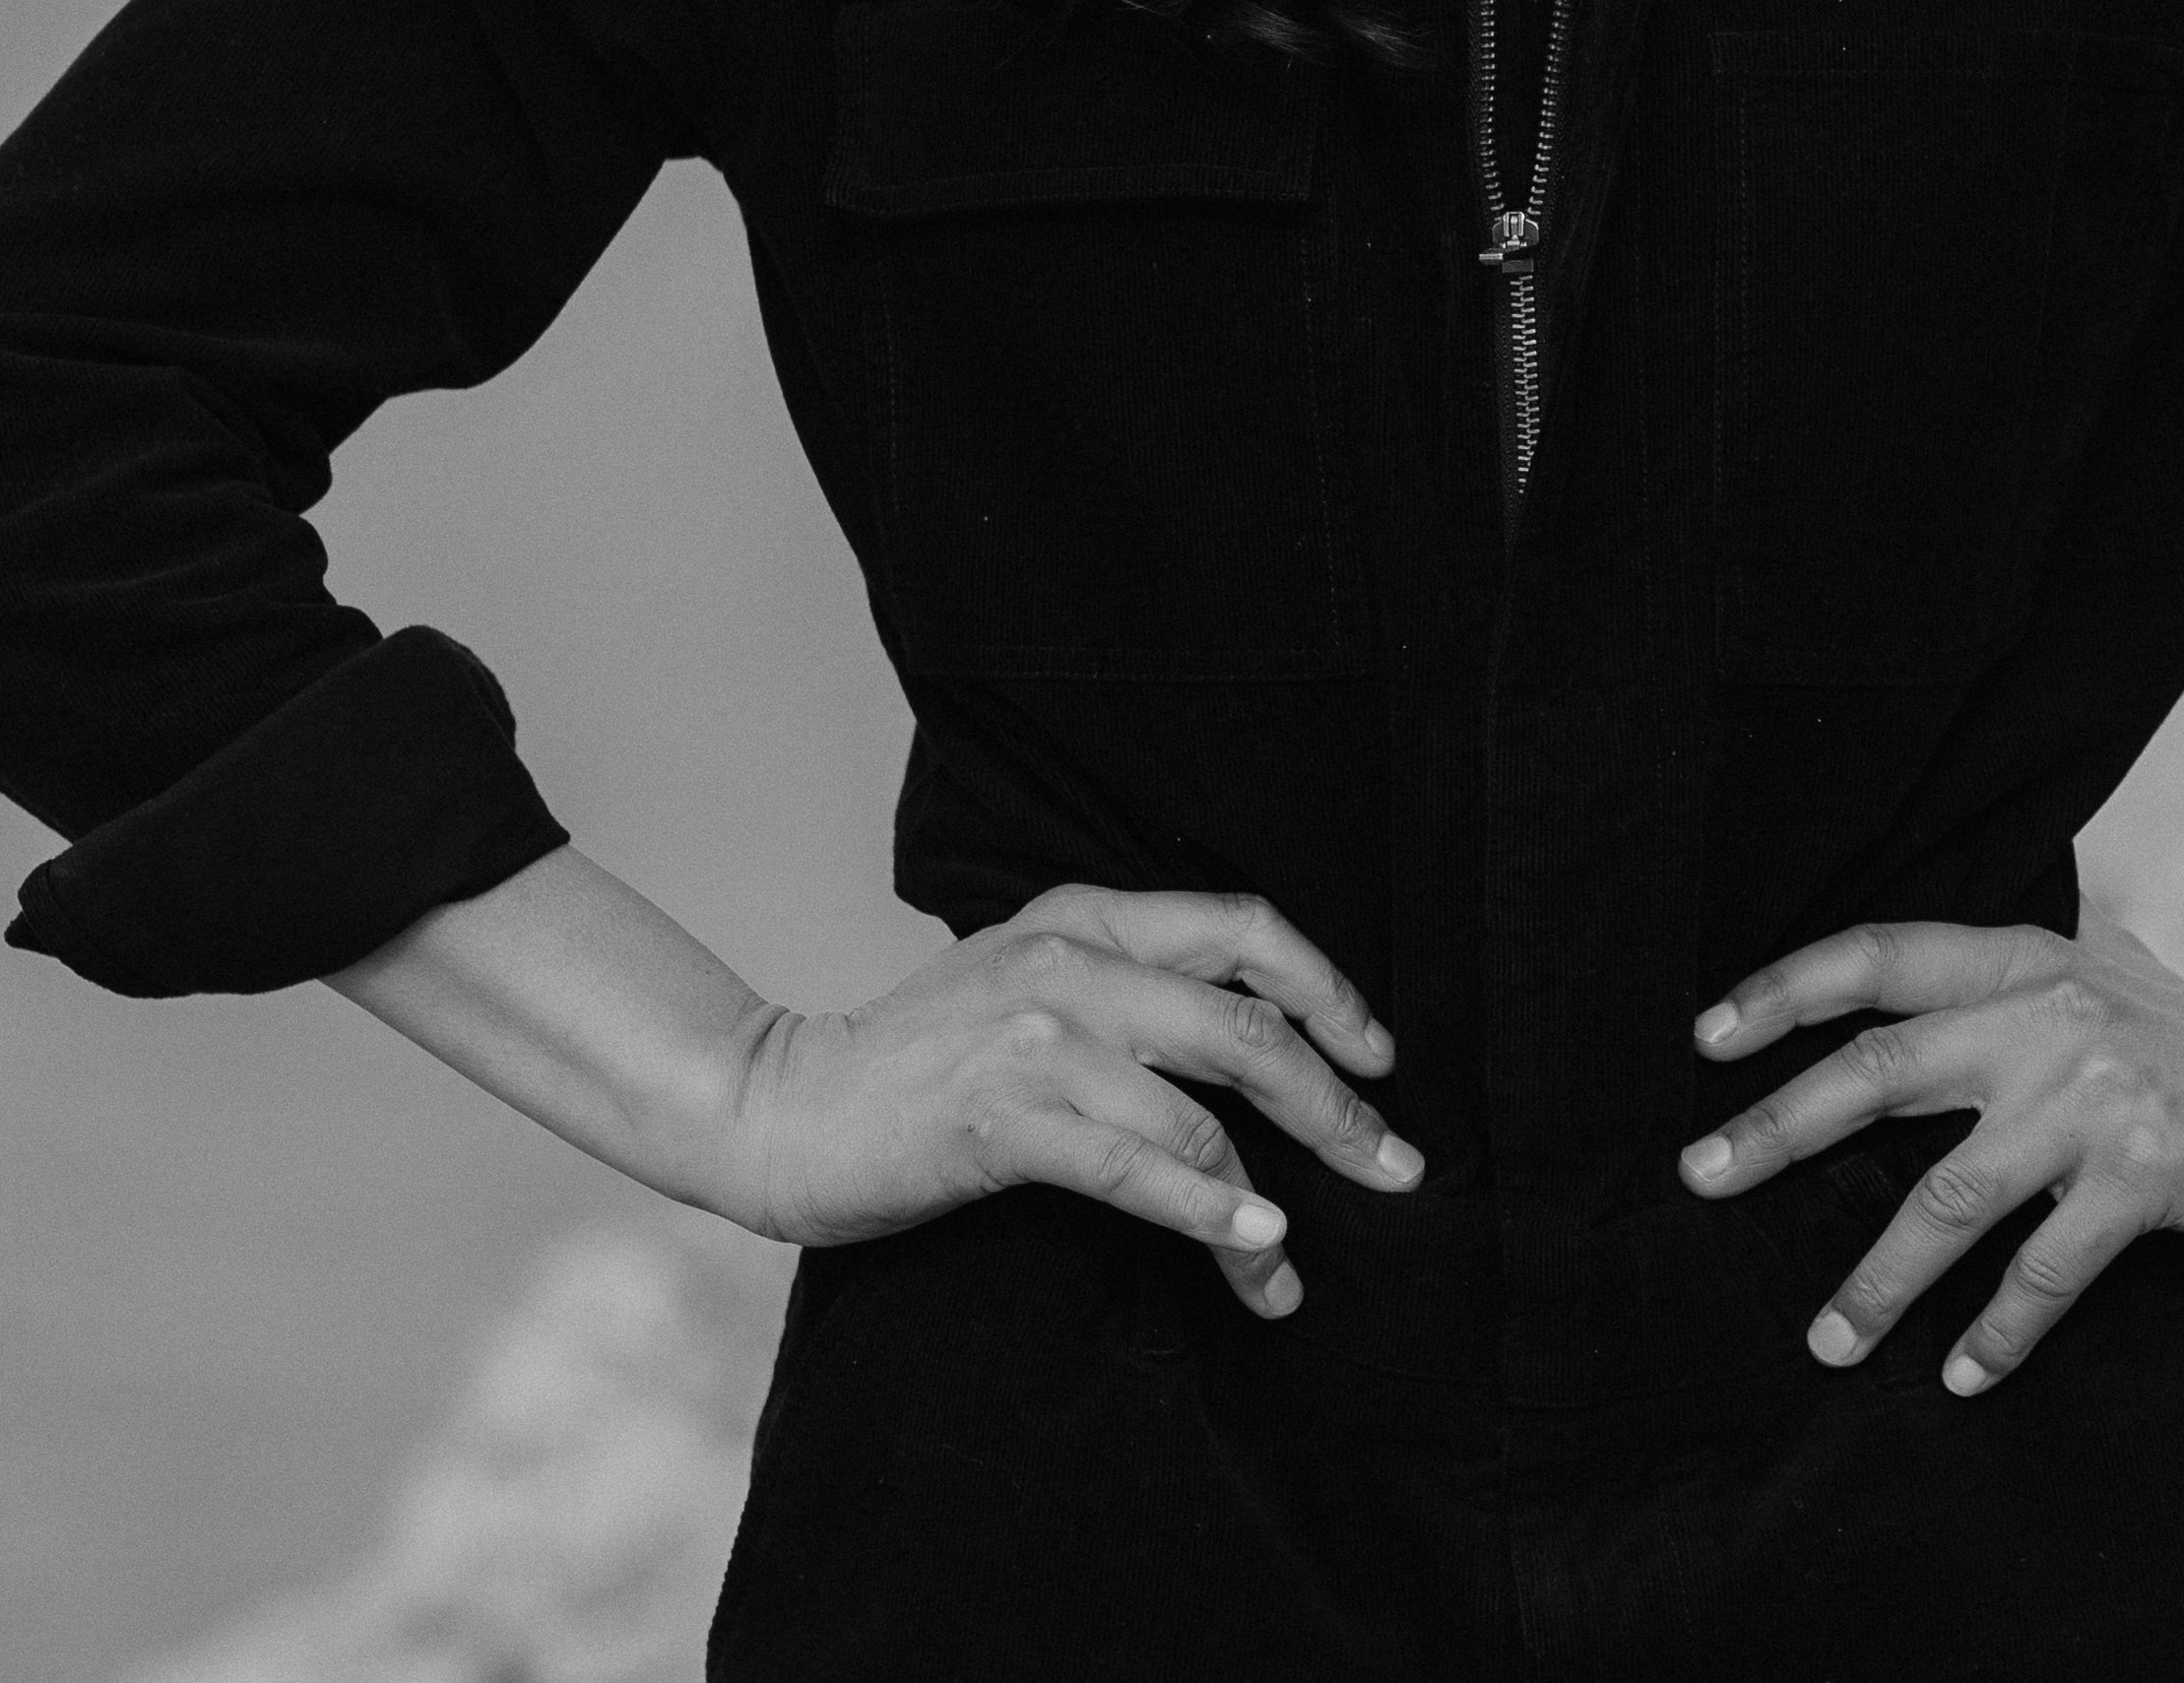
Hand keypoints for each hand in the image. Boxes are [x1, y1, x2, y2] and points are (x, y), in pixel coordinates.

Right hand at [727, 881, 1419, 1318]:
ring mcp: (1038, 1035)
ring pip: (1201, 1113)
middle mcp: (1073, 958)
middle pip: (1247, 1025)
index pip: (1243, 928)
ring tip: (1288, 1271)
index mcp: (1088, 914)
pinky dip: (1208, 1210)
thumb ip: (1125, 988)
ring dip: (1265, 1203)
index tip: (1380, 1060)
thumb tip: (1253, 1041)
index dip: (1328, 991)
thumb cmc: (921, 1059)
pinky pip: (1136, 1166)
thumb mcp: (1031, 982)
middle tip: (1396, 1170)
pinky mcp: (1004, 1117)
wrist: (787, 1104)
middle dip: (1336, 1105)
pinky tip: (1255, 1245)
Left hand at [1678, 911, 2183, 1392]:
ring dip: (1879, 1279)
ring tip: (1824, 1341)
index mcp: (2018, 958)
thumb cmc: (2175, 1029)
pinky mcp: (2142, 1181)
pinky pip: (2044, 1270)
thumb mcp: (2088, 962)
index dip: (1785, 990)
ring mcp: (2092, 1102)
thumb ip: (1997, 966)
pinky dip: (1997, 1330)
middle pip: (1880, 1072)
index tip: (1706, 1037)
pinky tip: (1960, 1375)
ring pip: (1950, 1197)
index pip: (1878, 958)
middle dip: (1780, 1129)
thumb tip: (1881, 972)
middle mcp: (2044, 1019)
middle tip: (1700, 1175)